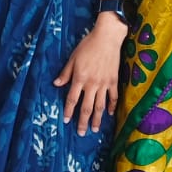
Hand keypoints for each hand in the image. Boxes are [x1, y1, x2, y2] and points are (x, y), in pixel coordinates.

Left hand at [54, 18, 123, 134]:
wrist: (107, 37)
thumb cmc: (87, 45)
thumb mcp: (73, 58)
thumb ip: (65, 73)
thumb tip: (56, 84)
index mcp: (80, 78)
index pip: (72, 99)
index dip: (69, 111)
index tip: (66, 121)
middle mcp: (92, 84)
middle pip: (86, 107)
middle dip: (83, 121)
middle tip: (81, 133)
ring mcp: (104, 83)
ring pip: (100, 106)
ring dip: (97, 119)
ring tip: (95, 129)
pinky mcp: (114, 81)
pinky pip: (113, 97)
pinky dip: (112, 106)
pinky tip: (109, 114)